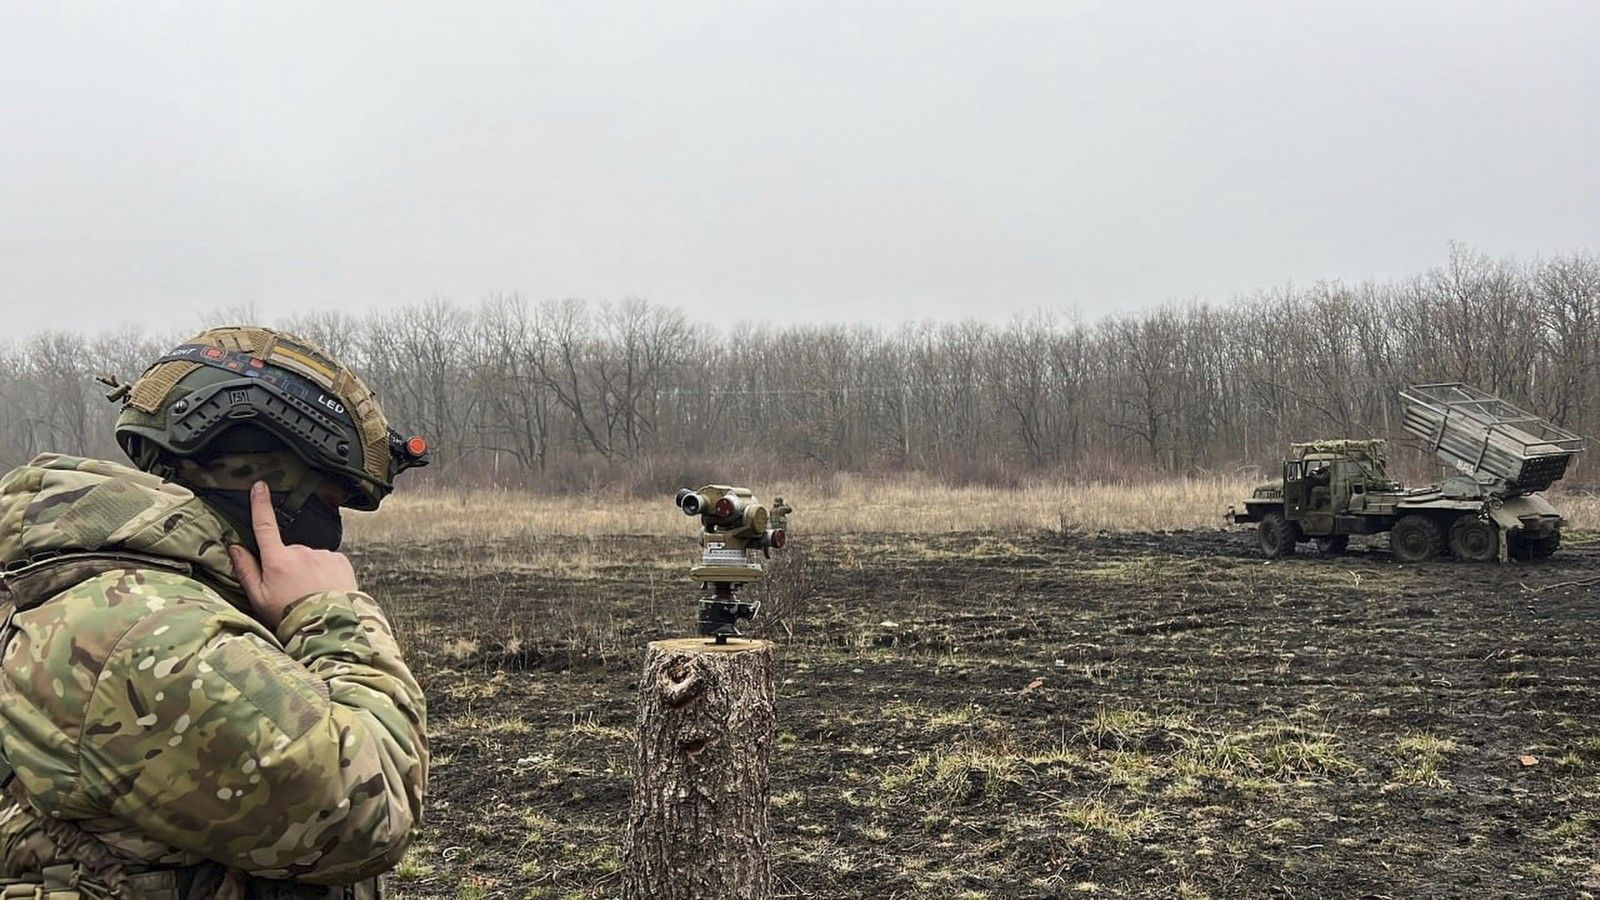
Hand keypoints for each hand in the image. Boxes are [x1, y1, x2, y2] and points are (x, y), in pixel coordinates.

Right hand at [228, 481, 358, 629]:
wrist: (330, 627)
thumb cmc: (289, 617)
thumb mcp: (259, 598)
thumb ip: (245, 570)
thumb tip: (234, 546)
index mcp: (277, 559)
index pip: (264, 526)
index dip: (260, 504)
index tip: (259, 485)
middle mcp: (300, 551)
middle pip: (288, 552)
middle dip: (287, 566)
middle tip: (291, 593)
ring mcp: (322, 554)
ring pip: (309, 558)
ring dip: (308, 571)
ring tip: (311, 596)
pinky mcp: (340, 560)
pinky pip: (328, 562)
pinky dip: (325, 574)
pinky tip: (325, 591)